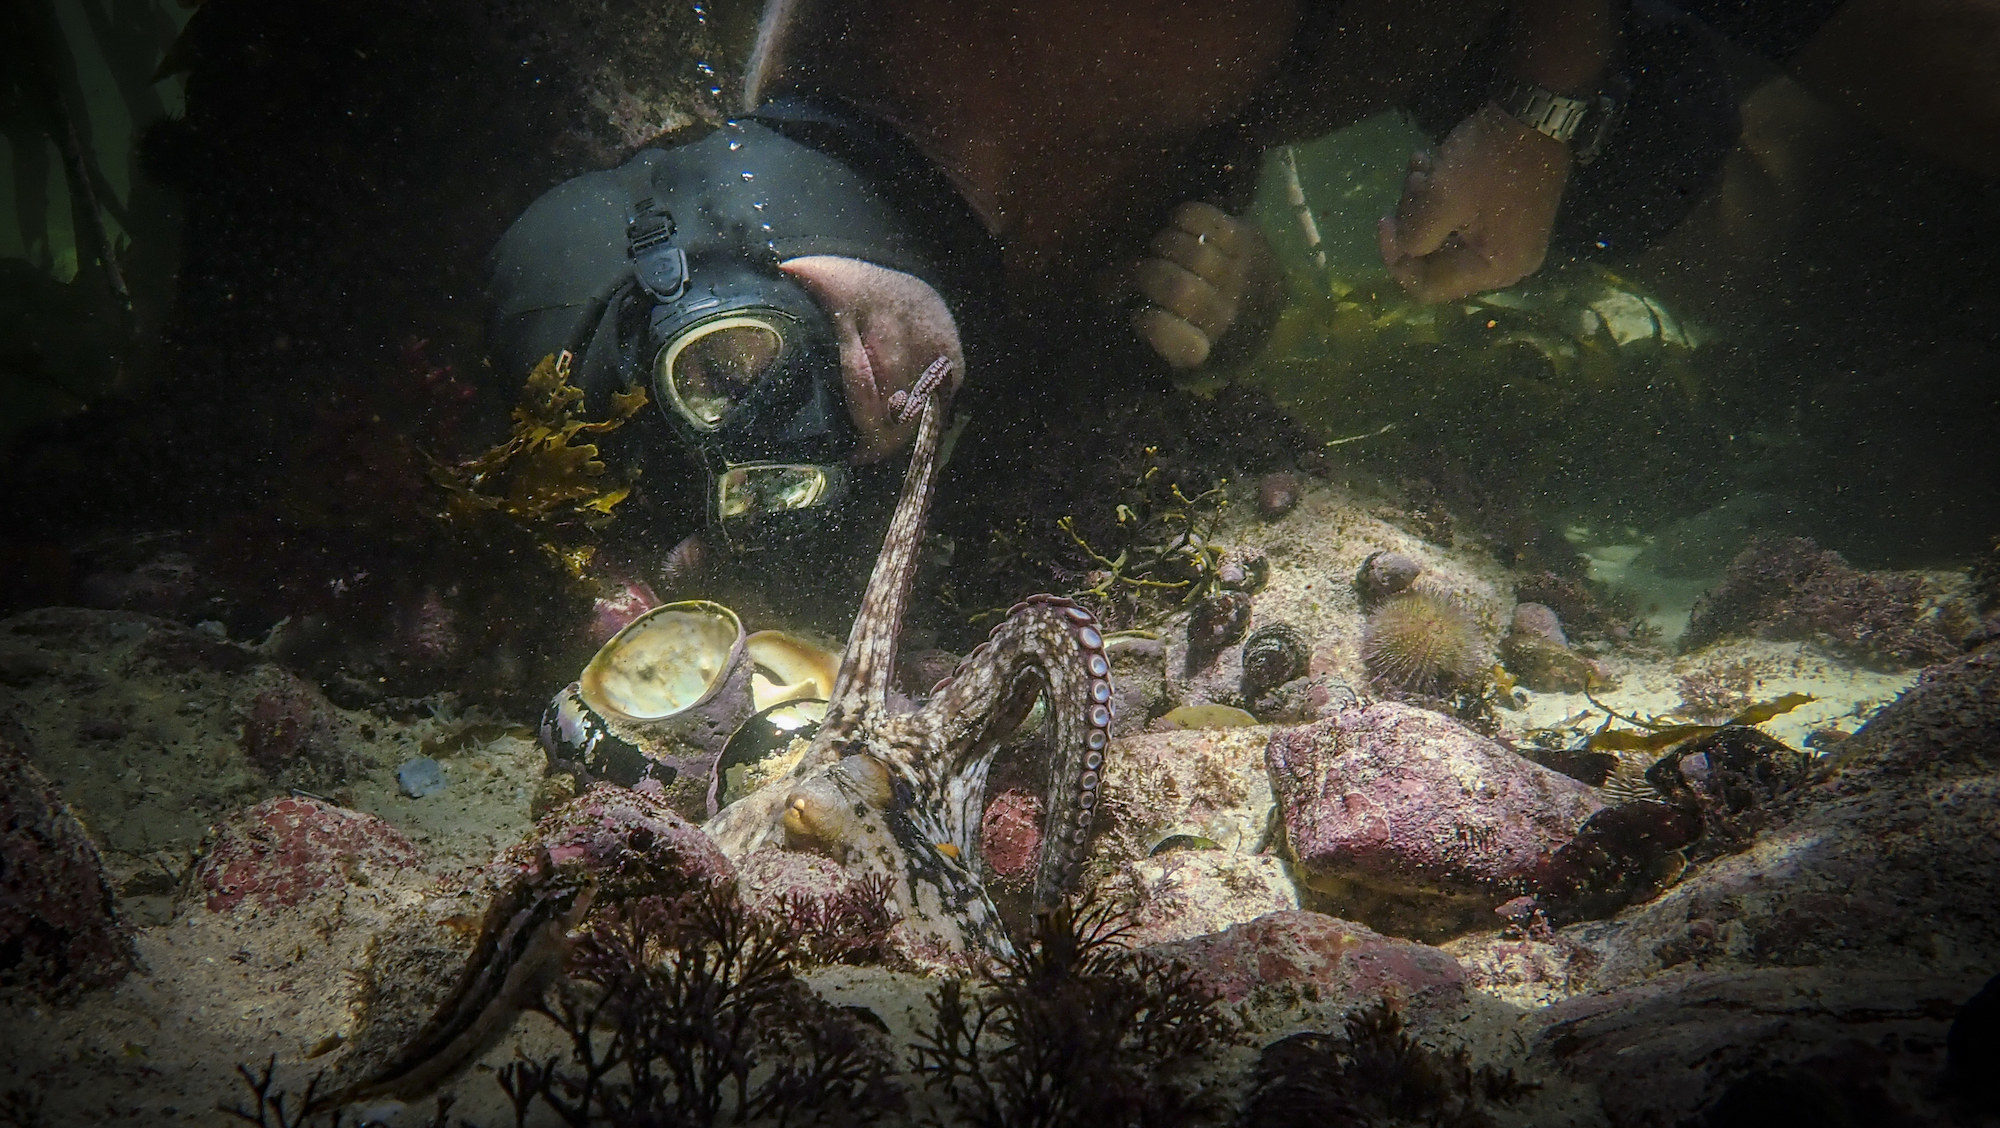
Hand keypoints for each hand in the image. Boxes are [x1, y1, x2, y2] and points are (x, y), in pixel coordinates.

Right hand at [1126, 202, 1272, 367]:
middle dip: (1145, 274)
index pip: (1180, 343)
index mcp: (1200, 347)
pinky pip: (1205, 221)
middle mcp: (1226, 316)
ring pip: (1192, 253)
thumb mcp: (1166, 335)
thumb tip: (1103, 282)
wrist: (1258, 301)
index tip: (1137, 314)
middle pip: (1179, 290)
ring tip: (1159, 249)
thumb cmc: (1195, 320)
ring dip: (1164, 244)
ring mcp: (1240, 275)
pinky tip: (1177, 228)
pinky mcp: (1246, 239)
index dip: (1150, 324)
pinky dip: (1182, 219)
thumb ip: (1131, 316)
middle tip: (1139, 271)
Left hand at [1378, 104, 1570, 302]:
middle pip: (1437, 260)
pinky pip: (1464, 218)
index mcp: (1494, 269)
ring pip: (1446, 235)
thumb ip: (1414, 235)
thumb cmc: (1490, 161)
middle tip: (1411, 182)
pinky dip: (1443, 196)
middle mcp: (1507, 264)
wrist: (1538, 113)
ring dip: (1424, 202)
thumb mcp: (1442, 200)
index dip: (1397, 260)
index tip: (1384, 221)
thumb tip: (1403, 247)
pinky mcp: (1509, 215)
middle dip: (1414, 221)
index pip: (1429, 287)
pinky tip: (1432, 163)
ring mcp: (1510, 239)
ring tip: (1420, 166)